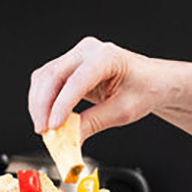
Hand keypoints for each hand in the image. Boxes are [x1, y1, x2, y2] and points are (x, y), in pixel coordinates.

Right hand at [27, 37, 173, 137]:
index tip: (53, 128)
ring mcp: (76, 56)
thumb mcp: (123, 111)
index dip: (61, 106)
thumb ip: (93, 123)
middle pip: (52, 75)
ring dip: (39, 104)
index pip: (75, 81)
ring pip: (44, 77)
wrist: (153, 81)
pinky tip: (47, 118)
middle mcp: (87, 51)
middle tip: (43, 132)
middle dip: (42, 106)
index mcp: (106, 56)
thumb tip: (69, 140)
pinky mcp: (70, 66)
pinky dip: (43, 101)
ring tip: (44, 128)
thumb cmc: (145, 89)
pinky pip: (47, 81)